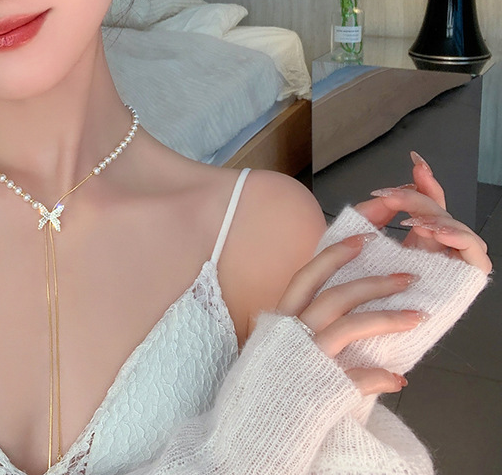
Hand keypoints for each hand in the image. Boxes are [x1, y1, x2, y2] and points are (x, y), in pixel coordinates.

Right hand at [276, 233, 424, 395]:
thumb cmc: (261, 383)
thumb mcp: (270, 345)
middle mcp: (293, 332)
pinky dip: (380, 376)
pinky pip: (358, 377)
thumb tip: (327, 314)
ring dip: (389, 319)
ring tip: (417, 315)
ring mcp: (307, 357)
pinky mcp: (321, 387)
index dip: (334, 256)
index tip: (362, 240)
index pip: (308, 276)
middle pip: (338, 297)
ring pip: (352, 327)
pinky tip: (398, 378)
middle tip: (406, 277)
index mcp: (279, 318)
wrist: (248, 426)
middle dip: (376, 283)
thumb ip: (294, 326)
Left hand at [356, 151, 491, 273]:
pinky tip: (432, 231)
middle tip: (391, 197)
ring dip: (438, 218)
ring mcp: (449, 268)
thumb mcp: (356, 239)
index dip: (425, 182)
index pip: (429, 204)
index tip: (414, 162)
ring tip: (412, 220)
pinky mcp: (461, 285)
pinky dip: (457, 238)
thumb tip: (389, 193)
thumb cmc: (348, 283)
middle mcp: (436, 253)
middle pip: (442, 214)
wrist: (346, 323)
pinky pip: (477, 259)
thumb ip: (372, 213)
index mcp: (416, 241)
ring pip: (461, 231)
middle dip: (420, 198)